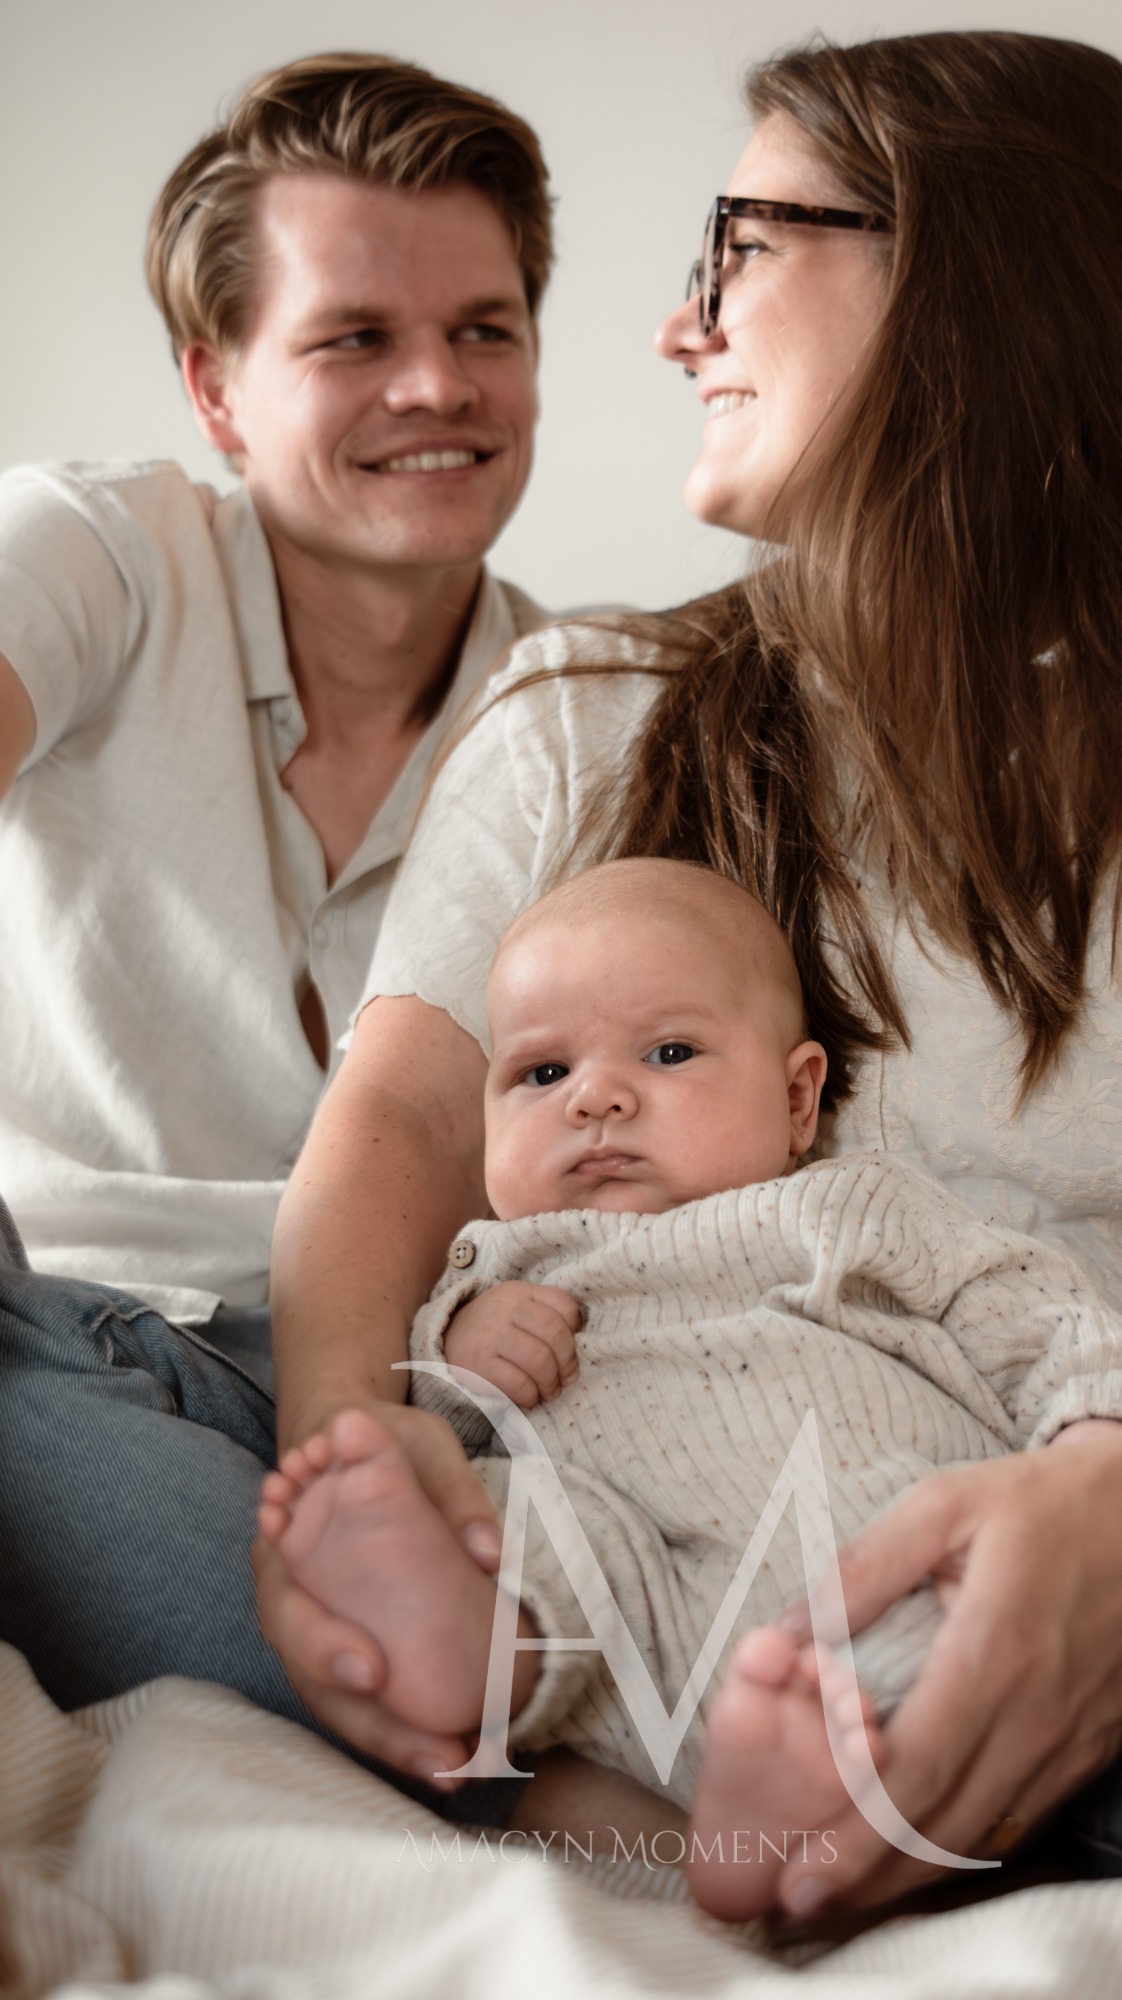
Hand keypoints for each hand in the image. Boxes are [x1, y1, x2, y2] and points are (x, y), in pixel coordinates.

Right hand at [255, 1399, 503, 1779]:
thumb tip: (493, 1555)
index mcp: (285, 1543)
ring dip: (396, 1743)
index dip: (322, 1645)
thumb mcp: (421, 1444)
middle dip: (375, 1724)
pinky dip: (404, 1731)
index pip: (288, 1608)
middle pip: (313, 1677)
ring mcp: (318, 1627)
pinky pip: (366, 1701)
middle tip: (440, 1755)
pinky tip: (455, 1760)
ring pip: (341, 1703)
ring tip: (458, 1772)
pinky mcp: (350, 1646)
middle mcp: (292, 1596)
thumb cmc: (386, 1439)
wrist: (359, 1436)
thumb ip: (449, 1492)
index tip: (372, 1671)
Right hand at [444, 1282, 581, 1407]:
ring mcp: (491, 1336)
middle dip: (567, 1363)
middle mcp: (506, 1309)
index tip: (568, 1349)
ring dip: (550, 1383)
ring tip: (548, 1392)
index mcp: (521, 1293)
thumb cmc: (494, 1327)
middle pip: (556, 1334)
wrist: (446, 1338)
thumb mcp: (517, 1306)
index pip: (564, 1306)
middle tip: (564, 1379)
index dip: (574, 1331)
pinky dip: (530, 1395)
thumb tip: (579, 1335)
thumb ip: (546, 1312)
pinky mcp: (479, 1364)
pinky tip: (529, 1397)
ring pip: (540, 1360)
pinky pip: (518, 1383)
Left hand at [775, 1420, 1121, 1915]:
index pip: (917, 1770)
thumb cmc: (1040, 1503)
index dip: (856, 1834)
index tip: (801, 1870)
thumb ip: (862, 1569)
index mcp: (995, 1649)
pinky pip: (1023, 1815)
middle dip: (870, 1874)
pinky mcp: (1089, 1748)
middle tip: (802, 1899)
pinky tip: (919, 1852)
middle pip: (946, 1823)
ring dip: (914, 1872)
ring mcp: (1069, 1738)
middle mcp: (1037, 1711)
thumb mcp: (943, 1505)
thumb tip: (786, 1630)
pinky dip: (966, 1845)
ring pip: (986, 1833)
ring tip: (846, 1888)